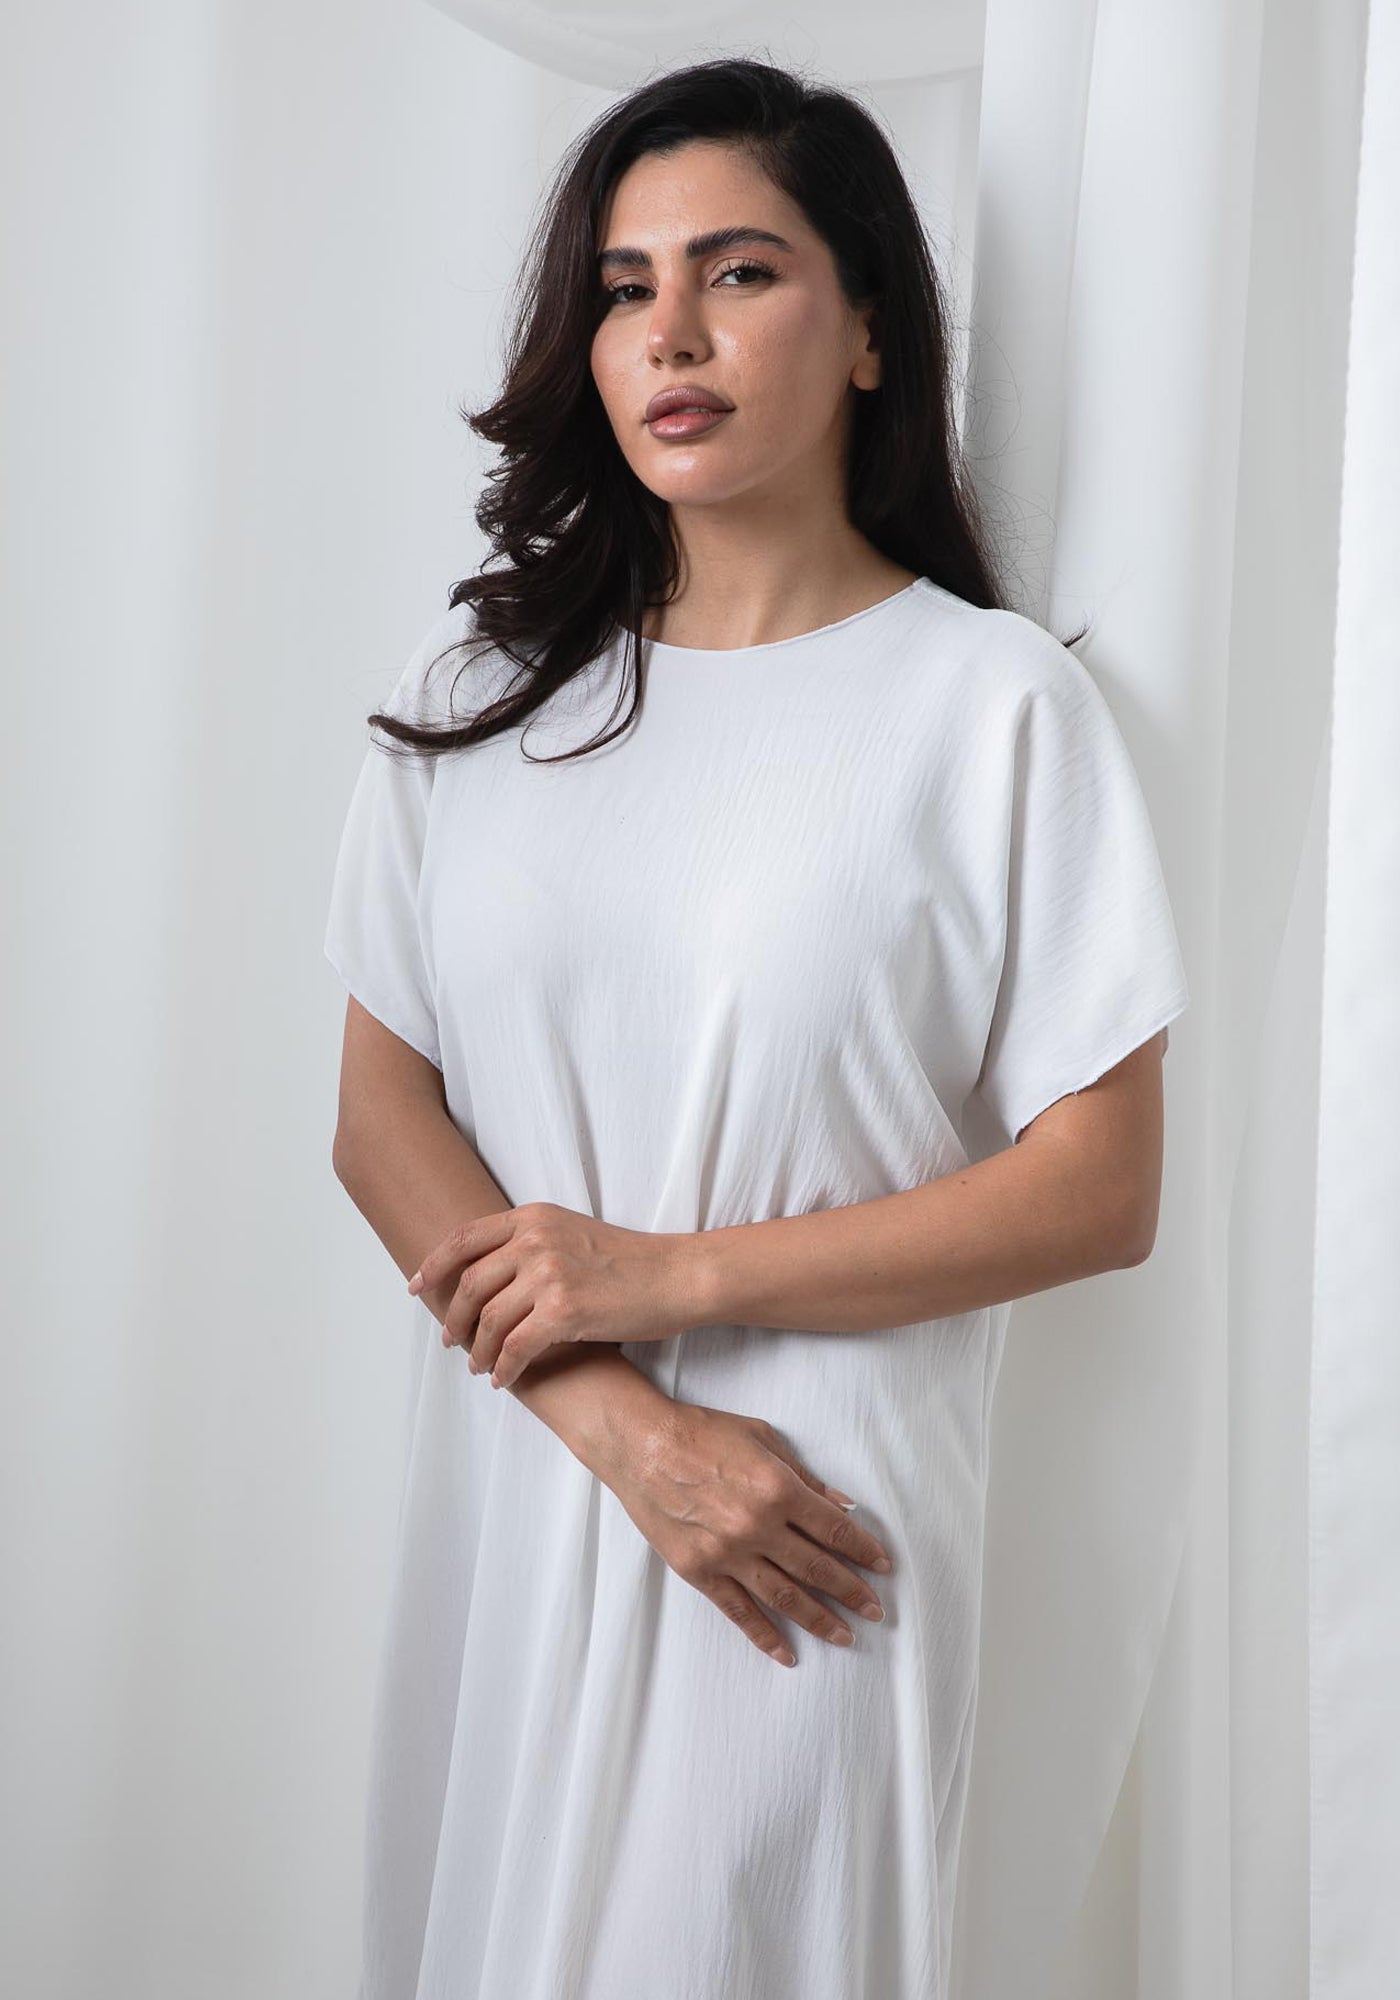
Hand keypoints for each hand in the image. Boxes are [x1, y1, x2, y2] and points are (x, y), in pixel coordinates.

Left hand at [408, 1201, 703, 1386]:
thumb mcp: (572, 1233)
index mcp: (534, 1217)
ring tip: (480, 1366)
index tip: (416, 1287)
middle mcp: (535, 1240)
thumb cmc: (631, 1261)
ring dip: (478, 1350)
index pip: (464, 1238)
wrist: (677, 1276)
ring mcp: (548, 1274)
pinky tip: (505, 1379)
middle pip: (470, 1283)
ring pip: (488, 1320)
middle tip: (450, 1339)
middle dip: (453, 1317)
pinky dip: (504, 1368)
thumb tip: (489, 1273)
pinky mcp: (564, 1310)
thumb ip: (532, 1242)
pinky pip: (515, 1347)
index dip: (433, 1265)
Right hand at [599, 1399, 893, 1668]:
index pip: (835, 1529)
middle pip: (818, 1569)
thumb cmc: (702, 1433)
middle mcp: (758, 1527)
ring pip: (785, 1598)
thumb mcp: (763, 1438)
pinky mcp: (700, 1572)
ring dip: (820, 1620)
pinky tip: (787, 1653)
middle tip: (876, 1610)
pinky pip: (739, 1611)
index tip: (882, 1566)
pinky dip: (764, 1636)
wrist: (640, 1445)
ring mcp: (727, 1554)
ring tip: (845, 1636)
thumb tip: (841, 1504)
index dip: (864, 1550)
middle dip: (852, 1591)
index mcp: (778, 1489)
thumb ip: (805, 1476)